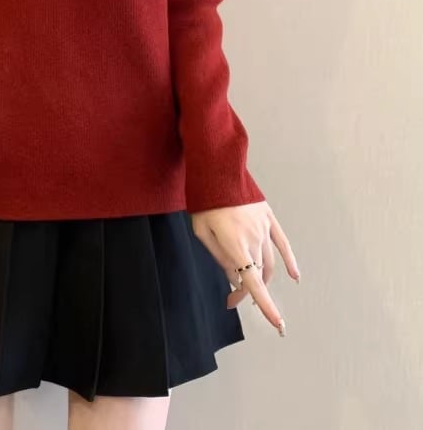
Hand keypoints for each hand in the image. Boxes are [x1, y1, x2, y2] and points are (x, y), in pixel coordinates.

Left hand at [190, 201, 299, 334]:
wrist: (217, 172)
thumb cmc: (205, 203)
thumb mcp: (202, 232)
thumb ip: (220, 258)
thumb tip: (235, 278)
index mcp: (236, 245)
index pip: (254, 283)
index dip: (267, 306)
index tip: (278, 325)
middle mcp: (255, 240)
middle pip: (257, 275)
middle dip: (246, 290)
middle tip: (233, 298)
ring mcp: (264, 229)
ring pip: (268, 262)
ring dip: (262, 278)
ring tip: (248, 286)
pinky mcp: (268, 218)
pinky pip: (283, 244)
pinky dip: (290, 261)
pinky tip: (295, 275)